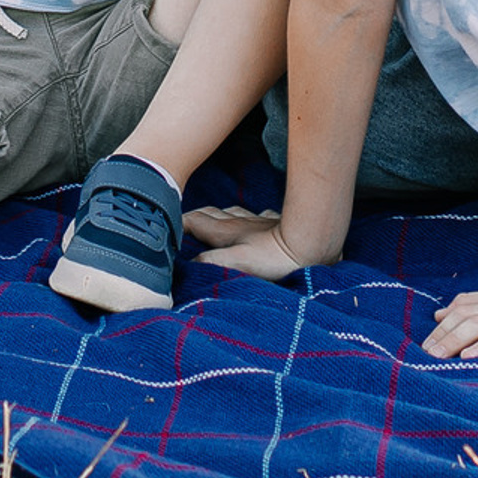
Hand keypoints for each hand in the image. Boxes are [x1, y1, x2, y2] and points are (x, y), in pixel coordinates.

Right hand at [183, 206, 334, 280]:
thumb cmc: (276, 257)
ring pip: (231, 212)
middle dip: (194, 217)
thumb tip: (185, 265)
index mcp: (226, 231)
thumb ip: (210, 263)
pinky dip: (248, 218)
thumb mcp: (237, 263)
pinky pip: (257, 216)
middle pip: (210, 214)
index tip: (164, 226)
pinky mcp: (276, 225)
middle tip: (183, 224)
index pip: (194, 221)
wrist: (312, 245)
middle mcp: (239, 222)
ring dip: (218, 215)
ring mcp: (257, 222)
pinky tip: (254, 220)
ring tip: (212, 221)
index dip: (178, 222)